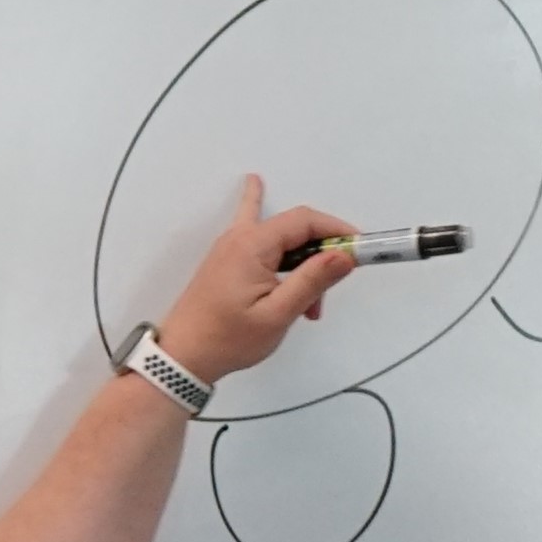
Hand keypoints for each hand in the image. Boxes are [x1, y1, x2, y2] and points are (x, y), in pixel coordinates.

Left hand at [153, 176, 360, 383]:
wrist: (182, 356)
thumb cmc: (228, 339)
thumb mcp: (277, 314)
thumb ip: (312, 281)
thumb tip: (345, 255)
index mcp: (253, 245)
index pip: (304, 221)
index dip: (336, 231)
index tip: (359, 251)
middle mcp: (240, 238)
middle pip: (294, 228)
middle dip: (320, 256)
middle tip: (328, 294)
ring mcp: (231, 247)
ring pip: (280, 240)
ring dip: (302, 264)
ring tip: (308, 305)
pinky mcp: (227, 261)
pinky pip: (255, 232)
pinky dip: (269, 224)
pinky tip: (256, 184)